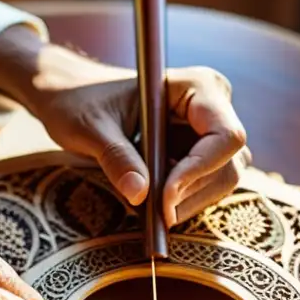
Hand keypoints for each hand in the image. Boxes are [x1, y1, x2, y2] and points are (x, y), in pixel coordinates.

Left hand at [0, 26, 250, 227]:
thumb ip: (116, 158)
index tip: (164, 196)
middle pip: (229, 163)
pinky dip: (181, 201)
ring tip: (148, 206)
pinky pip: (204, 186)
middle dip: (192, 192)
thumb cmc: (78, 101)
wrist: (70, 98)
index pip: (226, 135)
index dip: (199, 169)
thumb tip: (139, 195)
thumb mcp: (90, 129)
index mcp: (197, 86)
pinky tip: (150, 199)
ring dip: (188, 201)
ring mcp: (207, 132)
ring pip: (221, 180)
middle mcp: (213, 107)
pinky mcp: (196, 154)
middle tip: (155, 213)